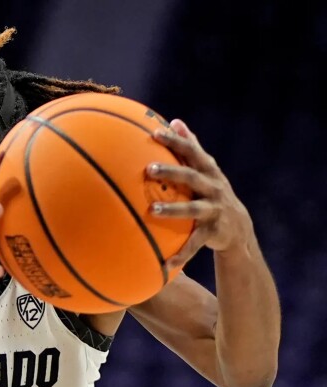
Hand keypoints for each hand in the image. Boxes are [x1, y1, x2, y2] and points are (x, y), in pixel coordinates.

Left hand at [148, 119, 253, 269]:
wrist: (238, 227)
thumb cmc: (212, 191)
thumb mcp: (205, 169)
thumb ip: (190, 147)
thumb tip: (174, 121)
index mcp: (208, 171)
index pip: (191, 152)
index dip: (175, 141)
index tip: (154, 133)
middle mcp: (213, 188)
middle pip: (191, 177)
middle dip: (171, 172)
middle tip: (148, 169)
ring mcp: (214, 210)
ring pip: (192, 209)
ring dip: (173, 210)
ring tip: (152, 210)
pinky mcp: (213, 232)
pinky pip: (194, 244)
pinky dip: (181, 254)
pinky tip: (165, 264)